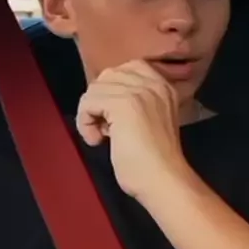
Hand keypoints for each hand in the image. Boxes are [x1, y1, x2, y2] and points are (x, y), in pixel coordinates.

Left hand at [76, 60, 187, 199]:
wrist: (163, 178)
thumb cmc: (155, 158)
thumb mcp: (151, 116)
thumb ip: (136, 100)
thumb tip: (105, 97)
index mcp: (163, 83)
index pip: (126, 69)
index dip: (113, 92)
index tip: (116, 118)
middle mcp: (153, 80)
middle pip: (107, 77)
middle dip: (101, 102)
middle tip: (109, 129)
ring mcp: (138, 90)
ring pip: (95, 90)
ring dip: (91, 115)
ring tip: (104, 136)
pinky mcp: (122, 103)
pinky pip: (88, 103)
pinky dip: (85, 124)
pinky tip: (98, 140)